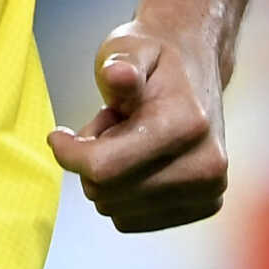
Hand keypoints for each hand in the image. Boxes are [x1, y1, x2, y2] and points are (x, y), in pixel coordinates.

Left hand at [49, 20, 227, 231]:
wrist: (196, 67)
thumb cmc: (154, 58)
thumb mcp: (130, 48)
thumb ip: (121, 63)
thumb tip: (117, 74)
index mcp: (187, 125)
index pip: (105, 168)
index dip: (69, 154)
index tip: (58, 136)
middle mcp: (206, 166)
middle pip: (107, 192)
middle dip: (92, 160)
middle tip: (110, 124)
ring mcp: (209, 191)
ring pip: (115, 210)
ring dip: (108, 177)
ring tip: (128, 138)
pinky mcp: (204, 206)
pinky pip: (132, 220)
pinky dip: (123, 194)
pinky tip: (139, 160)